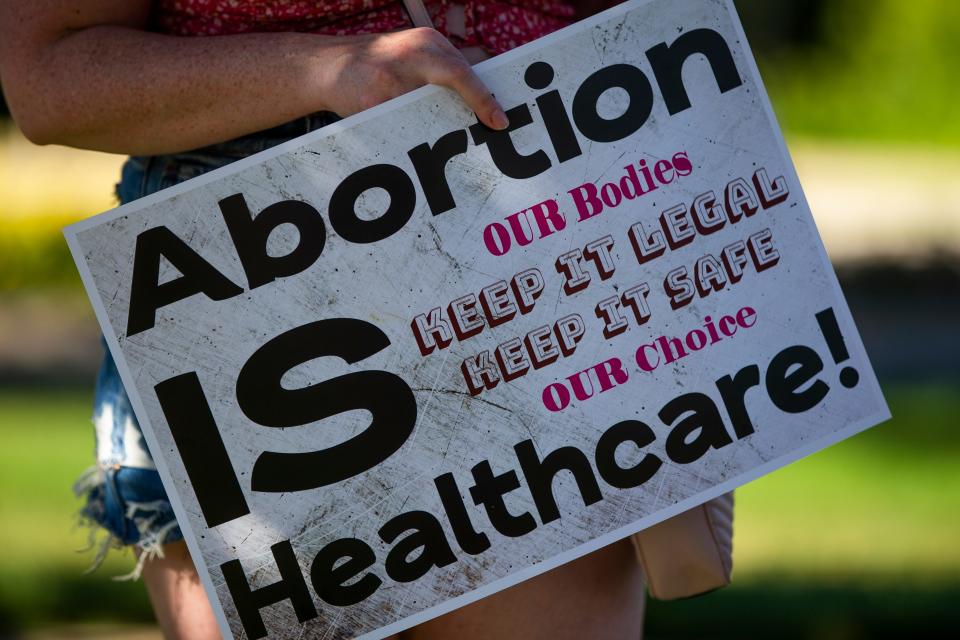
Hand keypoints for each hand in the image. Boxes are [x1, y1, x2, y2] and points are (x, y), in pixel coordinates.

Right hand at [322, 28, 508, 129]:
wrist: (327, 66)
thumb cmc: (380, 65)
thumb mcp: (413, 54)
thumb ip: (442, 71)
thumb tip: (483, 100)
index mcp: (427, 42)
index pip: (464, 69)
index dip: (485, 97)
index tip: (500, 120)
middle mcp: (412, 53)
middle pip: (457, 76)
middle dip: (480, 104)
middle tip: (497, 127)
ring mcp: (391, 76)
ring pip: (430, 108)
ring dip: (443, 126)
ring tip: (453, 144)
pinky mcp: (373, 100)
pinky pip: (402, 124)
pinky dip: (412, 135)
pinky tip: (416, 146)